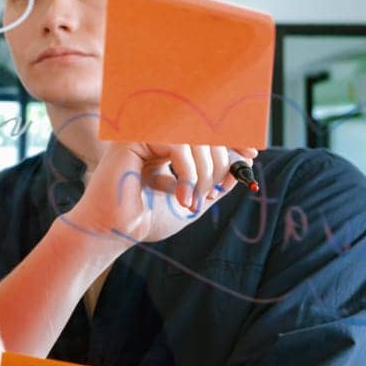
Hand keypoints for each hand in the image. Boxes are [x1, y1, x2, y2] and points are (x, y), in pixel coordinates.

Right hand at [67, 142, 259, 245]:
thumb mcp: (193, 201)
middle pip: (204, 132)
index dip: (232, 139)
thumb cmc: (146, 220)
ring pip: (193, 136)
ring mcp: (143, 134)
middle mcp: (154, 136)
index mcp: (165, 147)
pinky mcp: (134, 139)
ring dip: (204, 171)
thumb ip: (215, 182)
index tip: (252, 153)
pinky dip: (188, 171)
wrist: (113, 233)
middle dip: (219, 163)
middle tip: (213, 192)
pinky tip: (181, 196)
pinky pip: (178, 143)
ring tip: (194, 200)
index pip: (204, 133)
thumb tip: (244, 162)